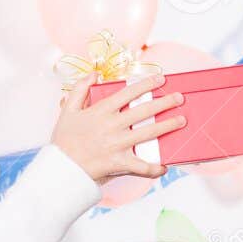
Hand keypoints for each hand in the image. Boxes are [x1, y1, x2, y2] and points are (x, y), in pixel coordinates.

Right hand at [49, 72, 185, 182]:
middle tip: (179, 97)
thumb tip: (94, 73)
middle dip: (164, 102)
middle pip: (144, 111)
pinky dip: (154, 168)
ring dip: (168, 126)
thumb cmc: (64, 140)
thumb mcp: (68, 110)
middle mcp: (112, 126)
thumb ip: (80, 88)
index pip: (128, 93)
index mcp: (101, 111)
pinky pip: (142, 167)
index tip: (161, 79)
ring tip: (182, 121)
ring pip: (148, 133)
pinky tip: (165, 166)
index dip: (146, 84)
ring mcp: (117, 145)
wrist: (61, 168)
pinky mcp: (119, 164)